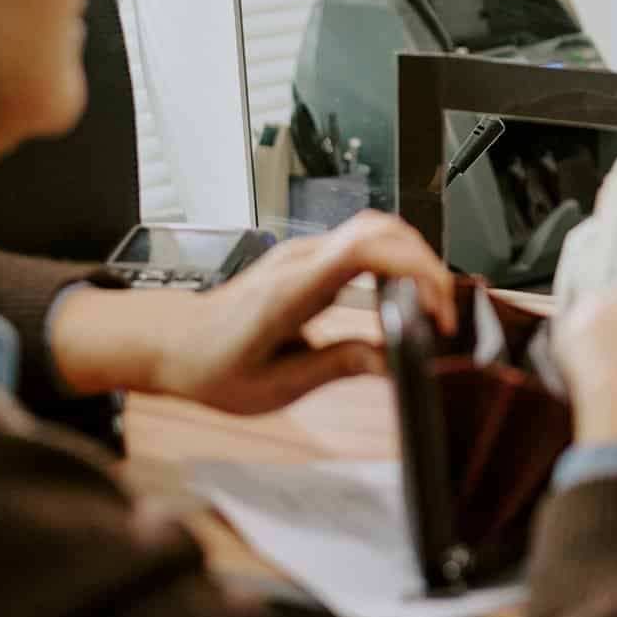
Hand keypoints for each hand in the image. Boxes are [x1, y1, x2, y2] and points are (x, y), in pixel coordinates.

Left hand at [53, 211, 456, 414]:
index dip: (412, 269)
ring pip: (376, 229)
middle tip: (443, 311)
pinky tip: (402, 297)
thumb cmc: (213, 365)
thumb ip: (337, 367)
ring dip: (413, 259)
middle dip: (426, 264)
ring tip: (429, 306)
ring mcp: (305, 254)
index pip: (365, 249)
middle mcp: (301, 261)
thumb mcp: (274, 387)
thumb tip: (390, 360)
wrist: (173, 343)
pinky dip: (396, 261)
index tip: (434, 308)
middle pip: (381, 229)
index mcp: (292, 290)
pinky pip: (363, 243)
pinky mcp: (310, 259)